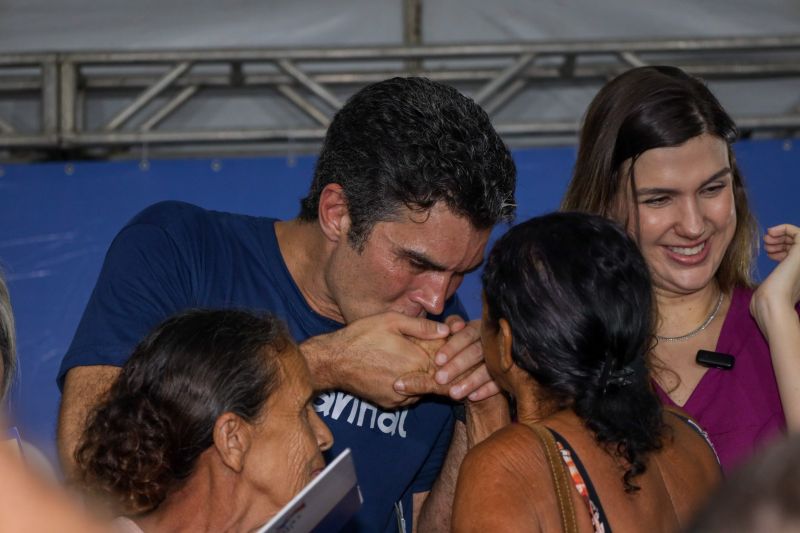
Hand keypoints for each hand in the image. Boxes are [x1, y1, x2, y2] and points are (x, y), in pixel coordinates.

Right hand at [300, 312, 449, 409]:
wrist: (333, 361)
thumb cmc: (361, 336)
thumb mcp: (391, 321)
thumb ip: (421, 327)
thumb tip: (447, 330)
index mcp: (417, 360)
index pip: (448, 363)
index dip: (453, 356)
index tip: (454, 350)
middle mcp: (413, 382)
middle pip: (438, 380)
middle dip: (442, 370)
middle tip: (436, 358)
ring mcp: (401, 397)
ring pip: (424, 389)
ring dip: (425, 379)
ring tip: (413, 363)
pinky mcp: (390, 404)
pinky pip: (408, 397)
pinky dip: (410, 387)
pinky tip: (399, 372)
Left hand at [394, 316, 500, 401]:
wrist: (476, 386)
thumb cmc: (450, 371)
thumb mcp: (434, 369)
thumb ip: (419, 374)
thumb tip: (397, 386)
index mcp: (473, 330)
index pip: (464, 332)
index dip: (452, 345)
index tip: (437, 360)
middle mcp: (487, 342)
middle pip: (475, 349)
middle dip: (458, 364)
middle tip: (440, 378)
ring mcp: (499, 357)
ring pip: (488, 366)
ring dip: (471, 379)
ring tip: (454, 393)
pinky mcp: (506, 375)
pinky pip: (500, 381)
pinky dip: (487, 388)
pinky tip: (473, 398)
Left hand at [750, 224, 799, 337]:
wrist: (772, 305)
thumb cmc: (766, 302)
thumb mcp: (769, 292)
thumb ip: (771, 288)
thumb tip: (760, 297)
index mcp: (799, 275)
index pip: (796, 255)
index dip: (783, 248)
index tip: (768, 251)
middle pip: (797, 245)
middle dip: (781, 240)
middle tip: (766, 243)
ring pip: (798, 237)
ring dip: (781, 234)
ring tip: (767, 240)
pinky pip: (798, 231)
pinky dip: (784, 228)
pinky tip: (770, 233)